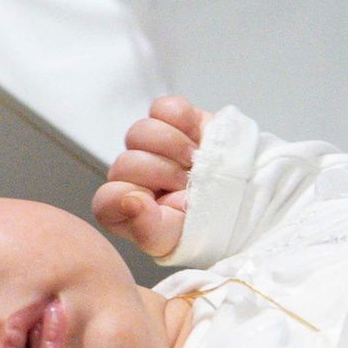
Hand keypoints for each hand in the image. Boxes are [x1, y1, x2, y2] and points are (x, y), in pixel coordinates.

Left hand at [94, 95, 210, 257]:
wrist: (241, 199)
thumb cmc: (201, 225)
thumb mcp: (175, 238)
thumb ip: (147, 230)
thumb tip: (130, 201)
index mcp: (121, 208)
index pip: (106, 198)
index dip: (135, 197)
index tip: (163, 204)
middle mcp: (130, 175)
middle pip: (125, 162)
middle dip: (163, 174)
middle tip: (186, 184)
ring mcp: (149, 145)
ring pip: (141, 132)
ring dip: (174, 147)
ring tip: (193, 162)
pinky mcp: (172, 120)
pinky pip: (164, 108)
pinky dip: (184, 121)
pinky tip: (197, 138)